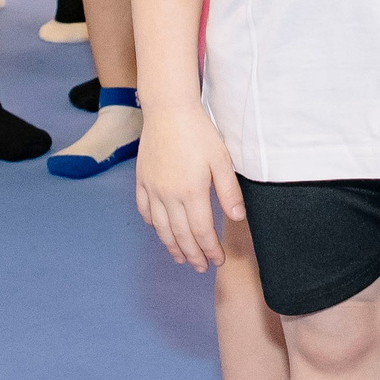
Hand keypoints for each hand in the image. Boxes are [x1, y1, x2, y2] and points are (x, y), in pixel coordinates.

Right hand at [134, 100, 242, 269]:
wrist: (169, 111)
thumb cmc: (200, 133)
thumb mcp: (222, 160)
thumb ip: (229, 192)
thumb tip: (237, 218)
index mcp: (192, 192)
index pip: (201, 232)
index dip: (210, 249)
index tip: (219, 261)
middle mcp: (168, 196)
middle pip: (180, 235)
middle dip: (193, 255)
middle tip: (202, 268)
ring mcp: (152, 189)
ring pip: (160, 228)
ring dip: (172, 247)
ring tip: (182, 259)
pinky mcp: (141, 181)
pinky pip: (145, 211)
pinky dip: (154, 226)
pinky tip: (161, 232)